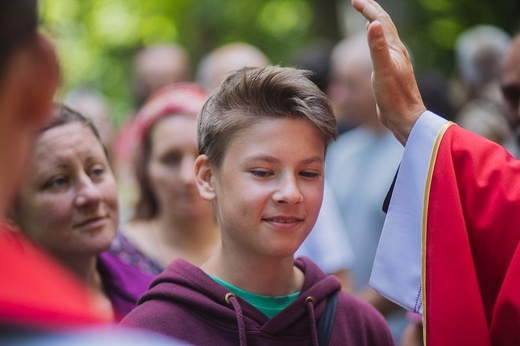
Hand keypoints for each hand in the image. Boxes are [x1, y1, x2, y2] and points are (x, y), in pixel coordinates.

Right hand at [351, 0, 425, 144]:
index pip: (381, 21)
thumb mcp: (382, 70)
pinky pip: (384, 50)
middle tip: (359, 2)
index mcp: (394, 49)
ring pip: (386, 37)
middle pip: (385, 26)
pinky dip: (377, 42)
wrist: (405, 118)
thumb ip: (377, 47)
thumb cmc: (394, 96)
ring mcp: (396, 62)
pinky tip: (375, 47)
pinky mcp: (392, 73)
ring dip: (376, 25)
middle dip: (372, 11)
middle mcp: (397, 52)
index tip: (354, 0)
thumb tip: (372, 23)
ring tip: (368, 19)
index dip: (368, 8)